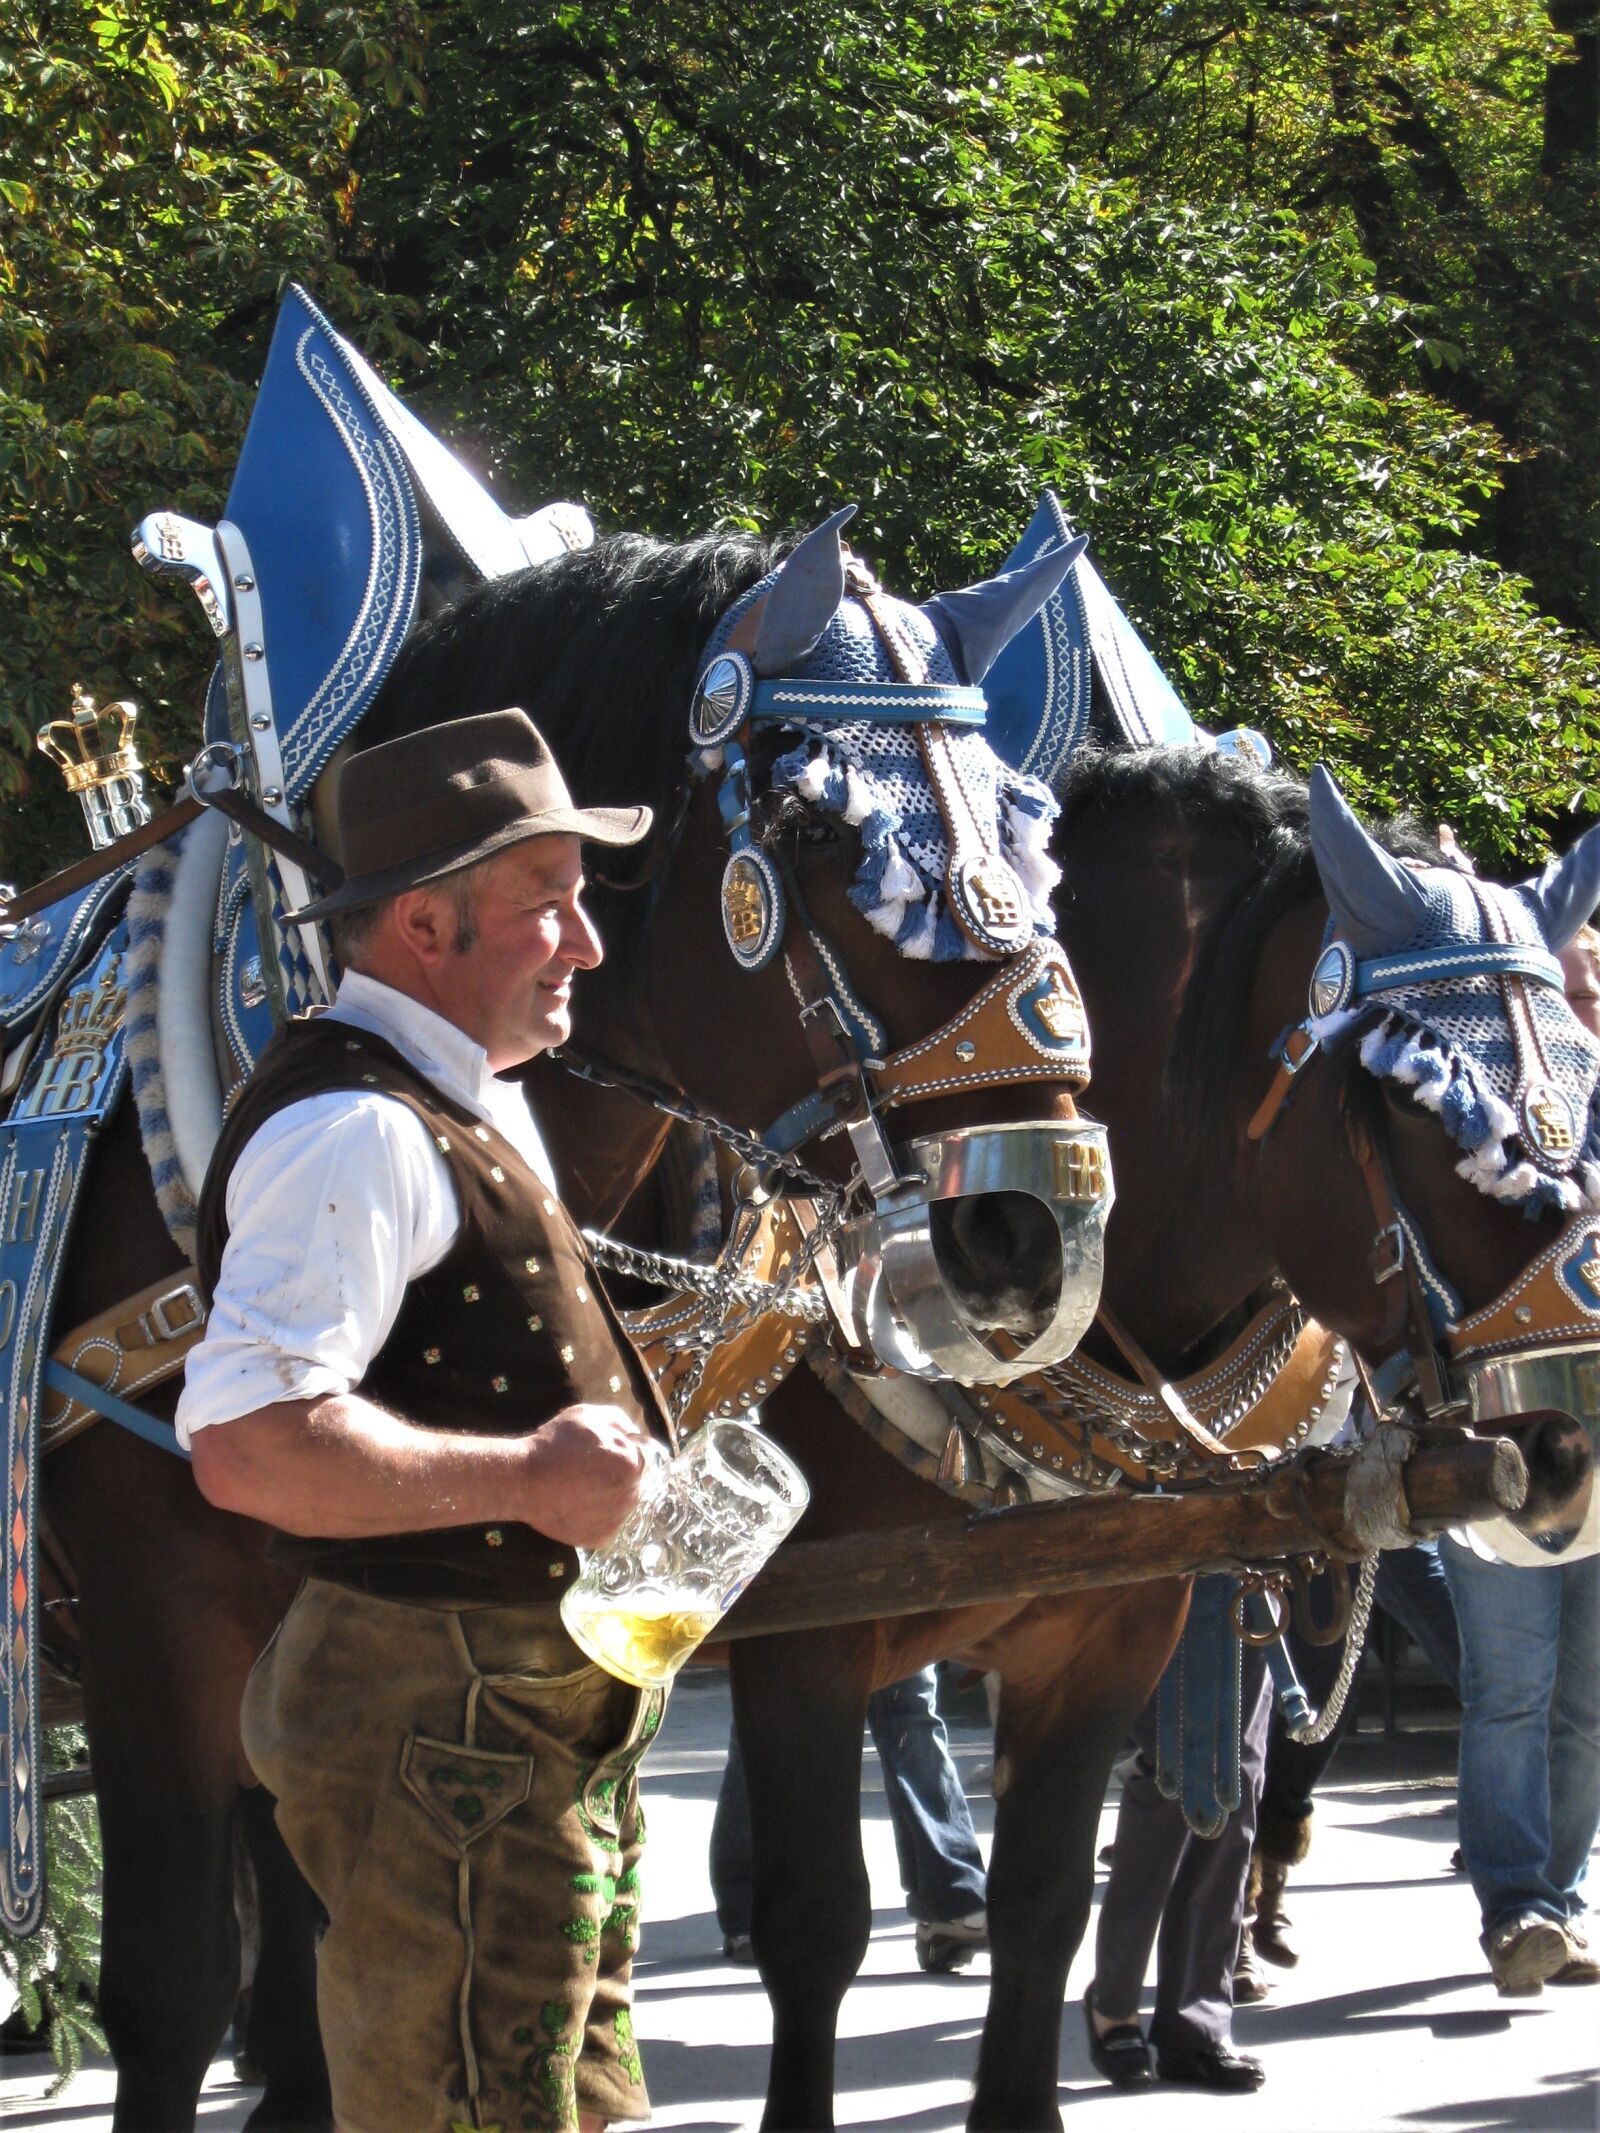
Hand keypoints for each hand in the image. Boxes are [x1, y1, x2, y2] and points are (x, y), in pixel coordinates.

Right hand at [523, 1403, 652, 1548]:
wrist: (524, 1481)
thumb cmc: (555, 1444)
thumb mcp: (588, 1416)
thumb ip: (619, 1421)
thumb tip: (634, 1434)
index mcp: (631, 1463)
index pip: (644, 1455)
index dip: (623, 1450)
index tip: (604, 1452)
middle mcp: (630, 1494)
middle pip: (635, 1481)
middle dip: (617, 1474)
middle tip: (588, 1470)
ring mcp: (616, 1519)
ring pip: (622, 1503)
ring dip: (610, 1495)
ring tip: (581, 1487)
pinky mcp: (601, 1537)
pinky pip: (608, 1523)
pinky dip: (598, 1515)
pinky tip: (578, 1504)